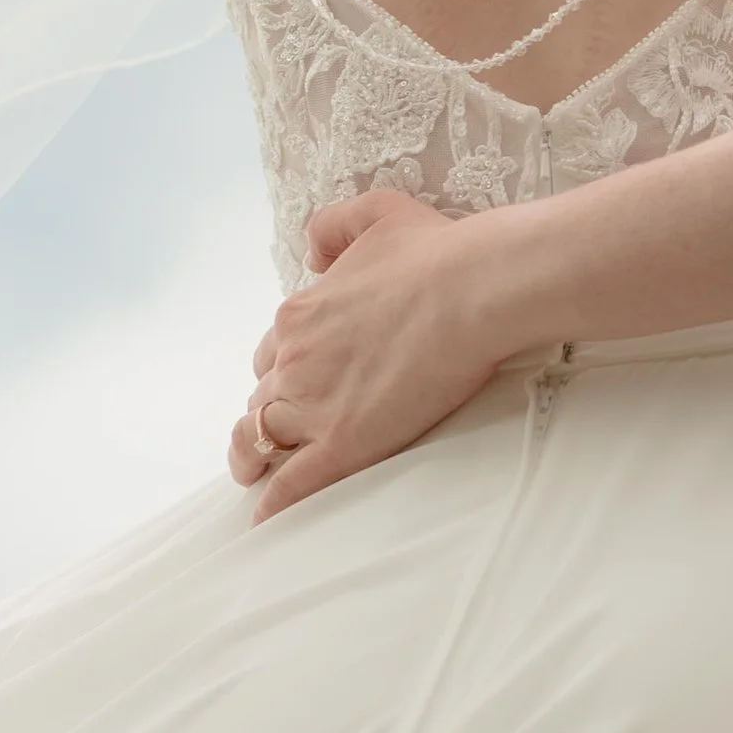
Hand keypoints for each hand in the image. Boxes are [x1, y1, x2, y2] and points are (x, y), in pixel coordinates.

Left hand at [228, 188, 503, 522]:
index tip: (302, 379)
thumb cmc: (436, 252)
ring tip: (257, 474)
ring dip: (257, 457)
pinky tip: (266, 520)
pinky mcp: (342, 444)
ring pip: (263, 441)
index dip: (285, 368)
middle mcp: (294, 360)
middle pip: (263, 398)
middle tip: (285, 428)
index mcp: (299, 313)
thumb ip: (333, 226)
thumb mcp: (377, 212)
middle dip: (270, 412)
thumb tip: (311, 250)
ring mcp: (314, 405)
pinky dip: (273, 504)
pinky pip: (291, 485)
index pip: (272, 353)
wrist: (475, 290)